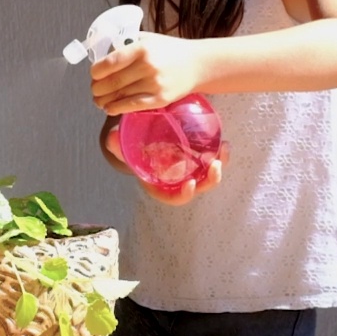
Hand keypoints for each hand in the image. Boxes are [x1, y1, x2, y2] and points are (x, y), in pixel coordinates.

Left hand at [91, 32, 202, 115]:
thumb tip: (102, 55)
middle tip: (94, 89)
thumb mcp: (147, 39)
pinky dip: (116, 109)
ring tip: (99, 100)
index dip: (96, 72)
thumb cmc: (170, 51)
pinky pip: (132, 106)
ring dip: (104, 100)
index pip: (109, 63)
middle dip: (97, 88)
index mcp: (142, 48)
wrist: (198, 64)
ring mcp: (154, 84)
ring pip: (119, 96)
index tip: (94, 74)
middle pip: (111, 82)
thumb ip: (126, 45)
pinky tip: (110, 108)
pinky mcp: (160, 99)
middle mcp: (147, 66)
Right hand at [105, 123, 228, 204]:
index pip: (173, 198)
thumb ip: (117, 145)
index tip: (191, 184)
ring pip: (208, 176)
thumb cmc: (130, 147)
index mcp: (160, 186)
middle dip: (209, 180)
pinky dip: (220, 155)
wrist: (140, 137)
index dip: (183, 195)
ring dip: (219, 166)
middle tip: (214, 166)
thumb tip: (112, 138)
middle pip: (197, 188)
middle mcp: (177, 182)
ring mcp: (189, 171)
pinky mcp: (197, 159)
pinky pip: (212, 161)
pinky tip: (224, 142)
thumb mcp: (122, 147)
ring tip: (224, 149)